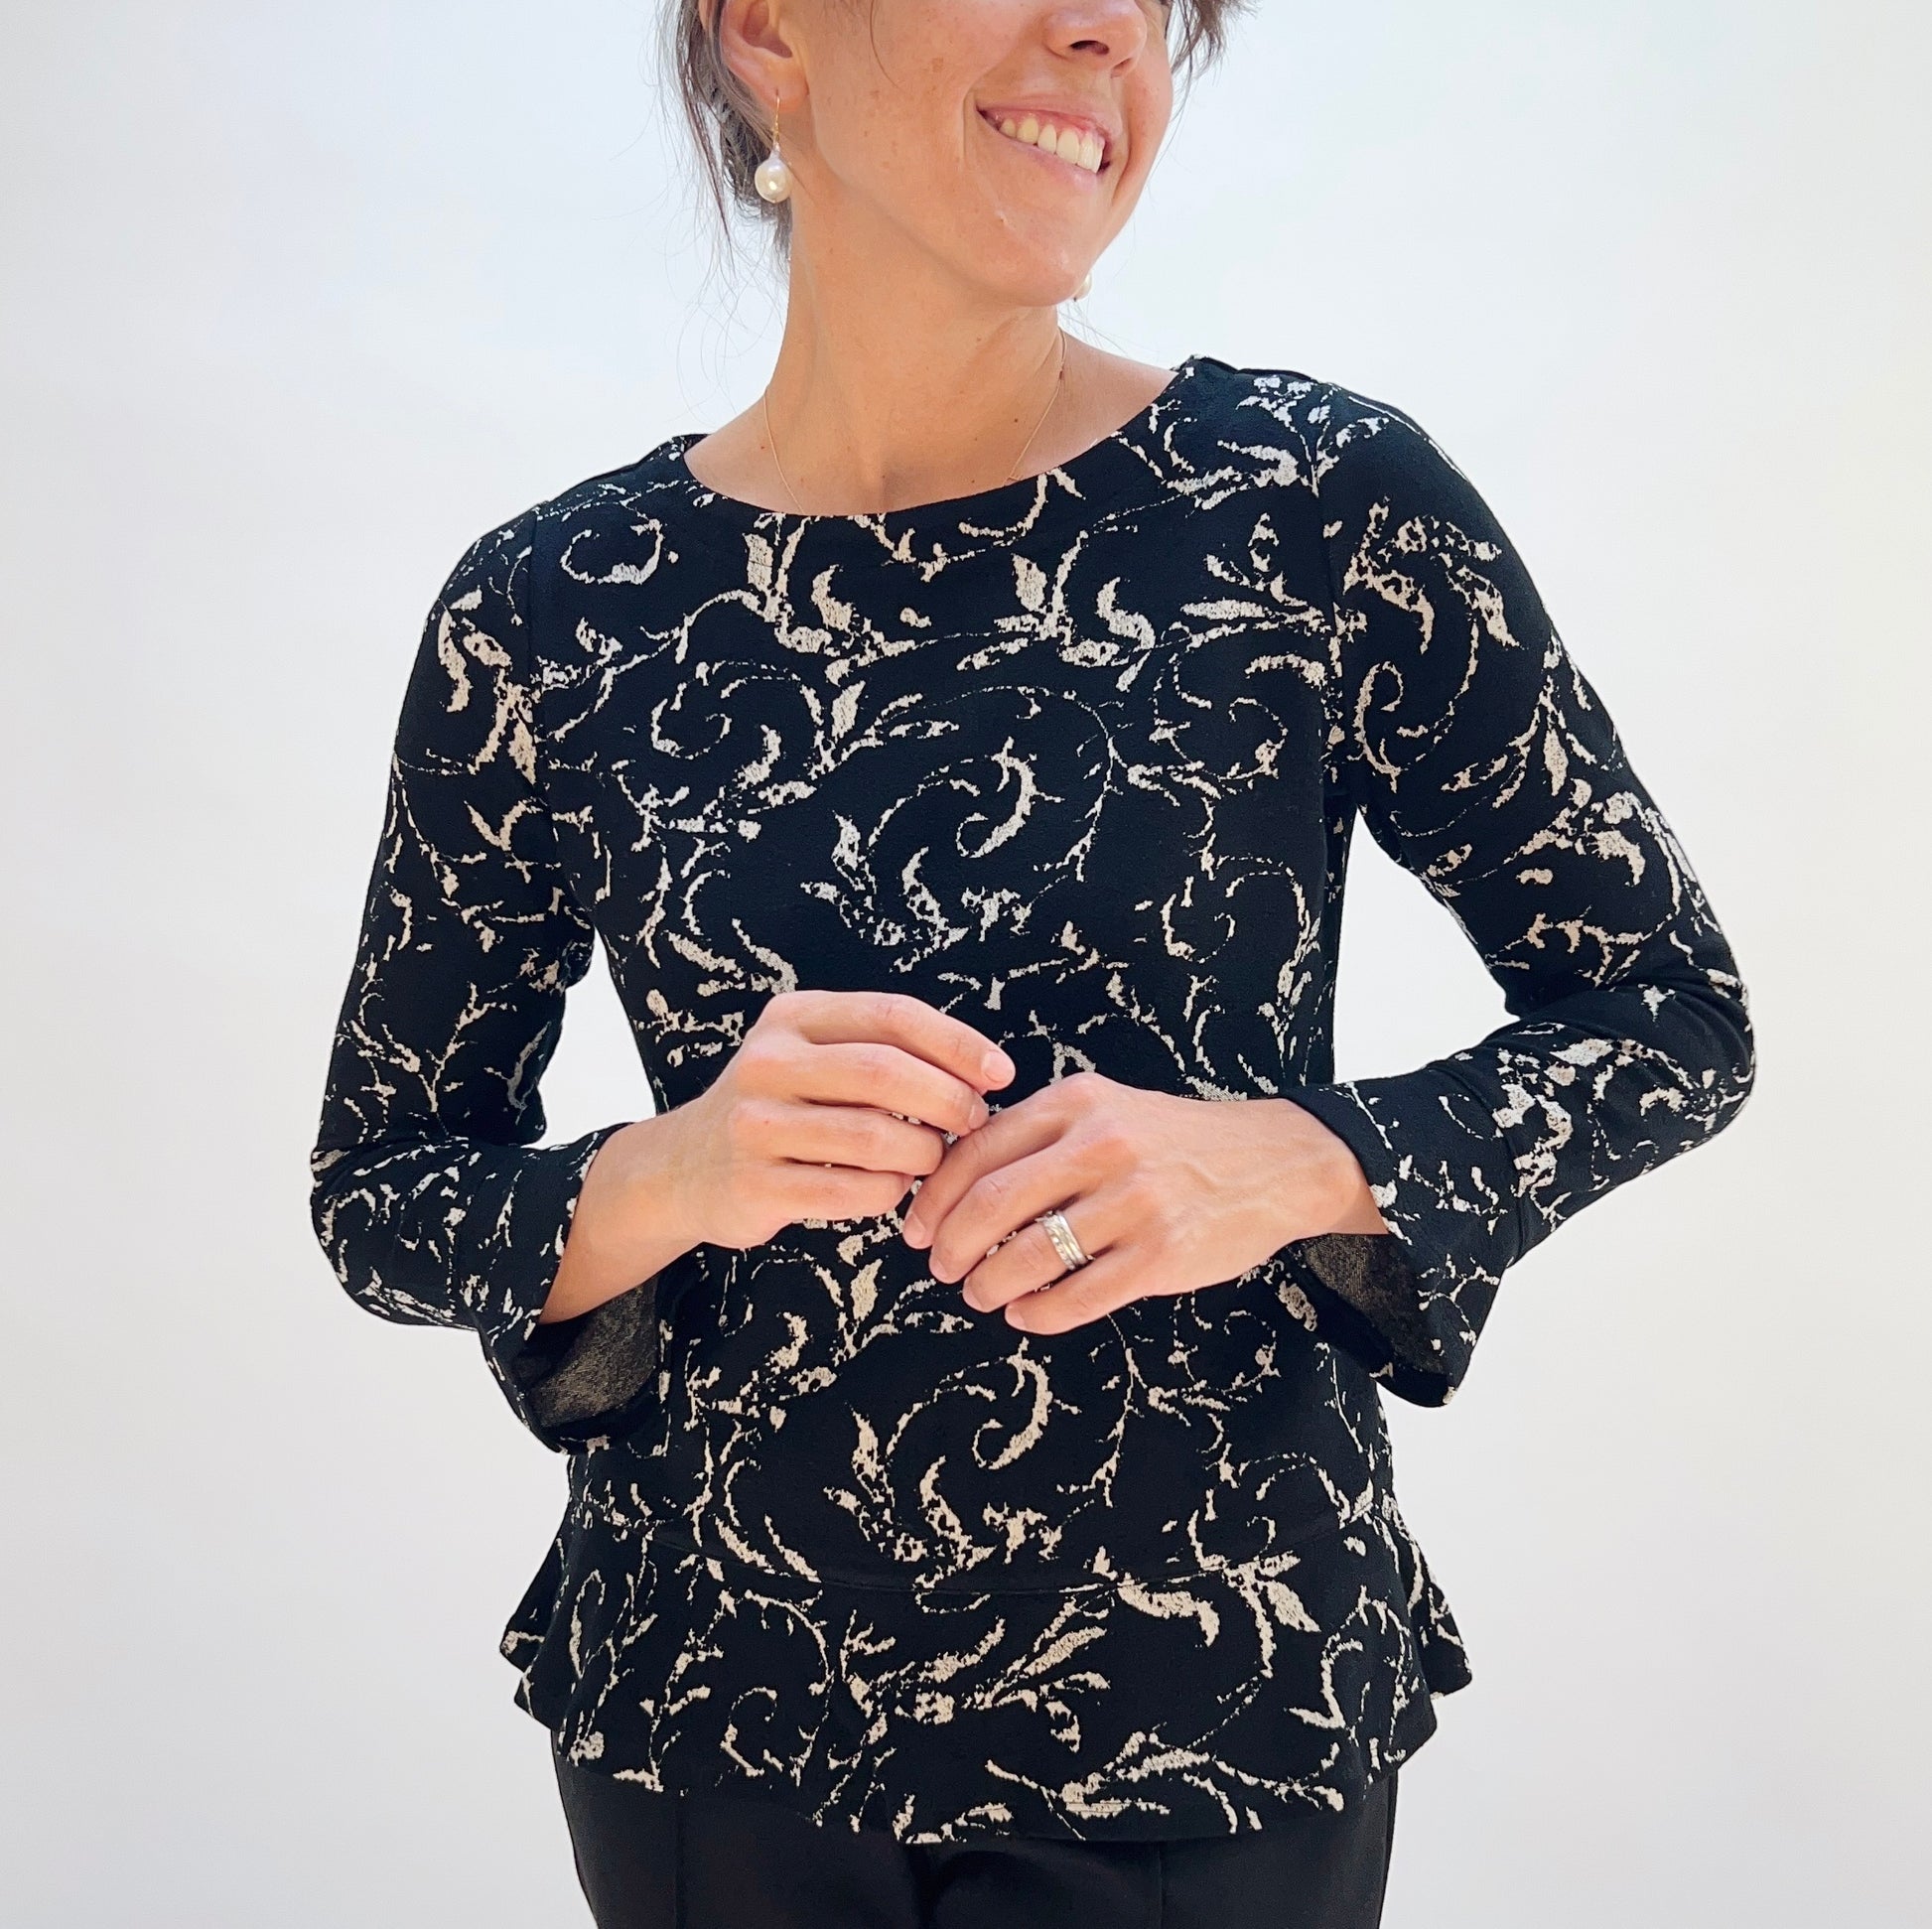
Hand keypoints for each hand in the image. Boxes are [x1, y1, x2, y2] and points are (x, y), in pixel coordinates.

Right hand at [542, 988, 1013, 1321]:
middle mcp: (768, 1063)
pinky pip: (851, 1190)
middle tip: (976, 1121)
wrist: (682, 1169)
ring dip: (924, 1153)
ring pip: (874, 1138)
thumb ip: (881, 1052)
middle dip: (948, 1100)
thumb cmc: (777, 1108)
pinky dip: (889, 1191)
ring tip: (935, 1159)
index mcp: (792, 1018)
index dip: (956, 1043)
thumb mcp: (812, 1056)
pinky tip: (894, 1187)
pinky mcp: (755, 1184)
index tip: (1000, 1072)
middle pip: (885, 1074)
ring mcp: (756, 1126)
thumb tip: (982, 1071)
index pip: (891, 1016)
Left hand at [899, 1072, 1387, 1334]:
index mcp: (1077, 1102)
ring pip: (1028, 1255)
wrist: (1274, 1162)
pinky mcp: (1161, 1256)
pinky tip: (1026, 1315)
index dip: (933, 1197)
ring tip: (982, 1294)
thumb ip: (1040, 1135)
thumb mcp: (1107, 1109)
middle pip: (991, 1204)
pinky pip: (1077, 1296)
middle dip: (951, 1246)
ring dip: (989, 1285)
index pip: (976, 1150)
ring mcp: (1134, 1202)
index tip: (916, 1226)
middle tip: (941, 1267)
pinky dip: (1037, 1314)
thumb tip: (956, 1181)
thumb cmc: (1175, 1141)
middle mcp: (1102, 1145)